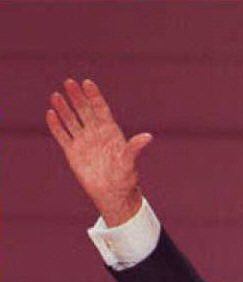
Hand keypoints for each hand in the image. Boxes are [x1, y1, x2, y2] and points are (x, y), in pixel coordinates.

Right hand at [45, 77, 151, 224]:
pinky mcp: (73, 152)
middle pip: (84, 110)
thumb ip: (135, 147)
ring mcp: (83, 141)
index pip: (100, 108)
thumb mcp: (130, 161)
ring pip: (71, 120)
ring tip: (56, 96)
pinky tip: (51, 114)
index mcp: (109, 131)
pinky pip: (62, 136)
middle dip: (77, 97)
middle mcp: (95, 132)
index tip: (87, 83)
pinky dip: (56, 126)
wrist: (113, 194)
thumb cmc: (125, 177)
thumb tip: (148, 137)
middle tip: (69, 83)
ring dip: (63, 108)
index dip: (94, 96)